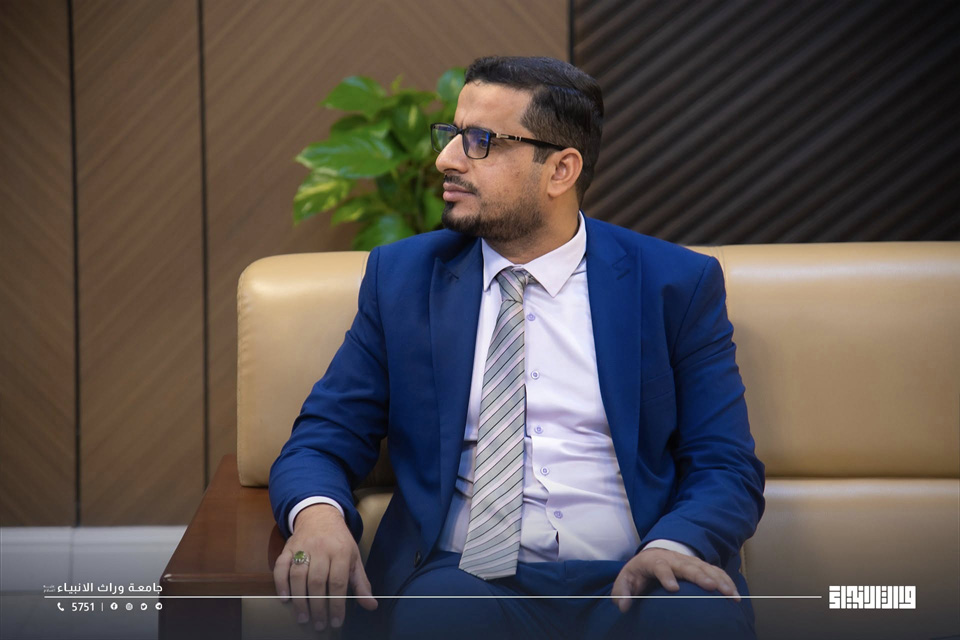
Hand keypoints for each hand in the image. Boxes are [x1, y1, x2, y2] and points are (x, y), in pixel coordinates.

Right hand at [273, 504, 377, 630]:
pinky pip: (281, 566)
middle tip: (319, 624)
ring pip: (298, 576)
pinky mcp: (287, 548)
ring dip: (299, 599)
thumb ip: (361, 583)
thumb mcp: (354, 558)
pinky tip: (285, 598)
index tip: (336, 622)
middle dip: (318, 606)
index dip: (337, 604)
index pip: (338, 582)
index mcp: (341, 551)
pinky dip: (280, 583)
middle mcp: (321, 548)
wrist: (320, 516)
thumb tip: (372, 605)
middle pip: (317, 582)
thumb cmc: (339, 541)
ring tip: (303, 617)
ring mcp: (302, 547)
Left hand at [610, 548, 739, 612]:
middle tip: (710, 587)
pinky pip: (716, 572)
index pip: (660, 566)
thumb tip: (623, 606)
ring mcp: (689, 562)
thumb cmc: (640, 571)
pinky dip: (726, 581)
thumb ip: (622, 592)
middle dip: (699, 576)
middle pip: (688, 566)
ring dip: (719, 580)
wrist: (654, 554)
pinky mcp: (700, 566)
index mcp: (654, 561)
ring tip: (731, 594)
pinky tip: (735, 594)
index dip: (666, 575)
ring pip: (706, 568)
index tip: (673, 588)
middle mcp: (674, 559)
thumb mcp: (626, 579)